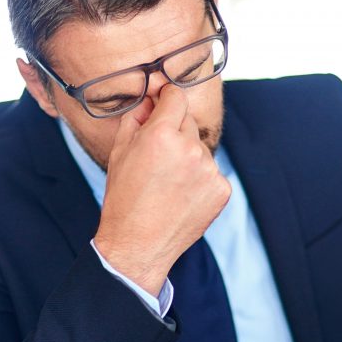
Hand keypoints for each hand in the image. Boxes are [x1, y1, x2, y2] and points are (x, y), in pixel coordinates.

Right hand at [93, 84, 230, 295]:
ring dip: (188, 158)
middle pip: (188, 122)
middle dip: (174, 132)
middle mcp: (190, 149)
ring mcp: (209, 170)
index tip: (164, 103)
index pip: (175, 96)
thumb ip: (136, 119)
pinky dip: (200, 180)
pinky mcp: (222, 190)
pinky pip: (211, 173)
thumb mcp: (119, 153)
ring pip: (200, 149)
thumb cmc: (123, 200)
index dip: (167, 98)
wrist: (138, 245)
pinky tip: (182, 196)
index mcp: (161, 135)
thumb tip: (149, 101)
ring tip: (168, 184)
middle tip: (157, 159)